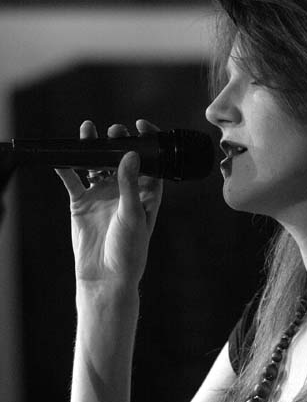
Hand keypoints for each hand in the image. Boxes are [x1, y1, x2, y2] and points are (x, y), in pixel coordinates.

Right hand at [56, 119, 162, 285]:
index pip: (150, 163)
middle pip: (121, 159)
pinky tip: (62, 157)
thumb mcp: (133, 214)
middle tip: (114, 132)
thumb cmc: (129, 250)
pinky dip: (67, 168)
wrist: (105, 276)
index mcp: (146, 194)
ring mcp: (102, 195)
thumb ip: (130, 184)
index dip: (148, 143)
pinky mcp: (82, 202)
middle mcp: (124, 191)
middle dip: (118, 142)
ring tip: (89, 131)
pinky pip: (73, 180)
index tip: (141, 126)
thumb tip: (132, 155)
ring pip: (96, 165)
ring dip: (92, 149)